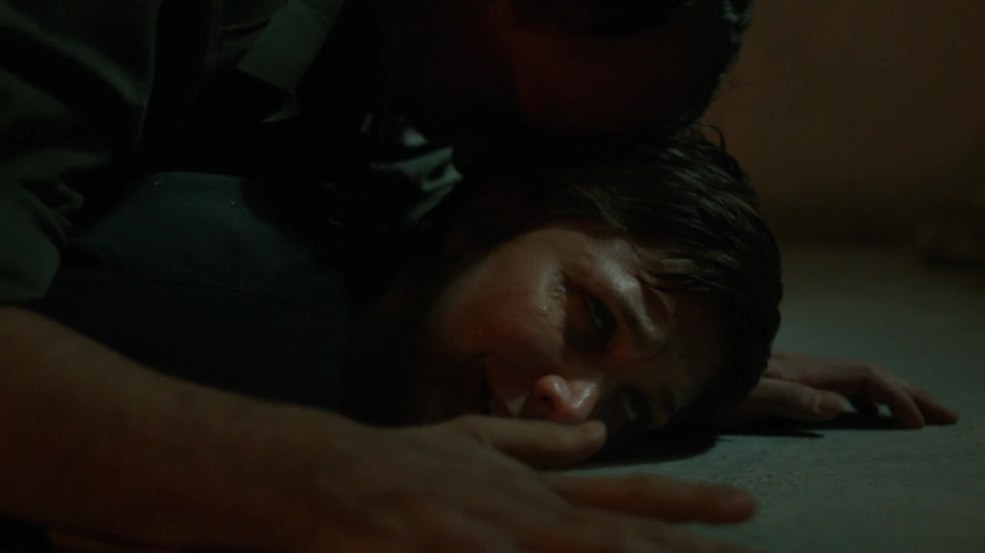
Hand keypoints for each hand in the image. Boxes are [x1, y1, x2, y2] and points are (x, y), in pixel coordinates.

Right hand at [297, 416, 758, 552]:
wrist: (328, 480)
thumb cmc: (398, 465)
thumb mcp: (471, 442)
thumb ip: (537, 442)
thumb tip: (596, 433)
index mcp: (536, 493)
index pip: (628, 498)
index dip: (690, 505)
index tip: (746, 507)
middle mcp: (531, 520)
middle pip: (628, 538)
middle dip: (693, 549)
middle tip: (754, 550)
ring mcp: (500, 545)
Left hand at [719, 352, 958, 428]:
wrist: (673, 377)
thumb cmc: (706, 392)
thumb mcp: (745, 399)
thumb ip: (789, 398)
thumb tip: (837, 404)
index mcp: (801, 369)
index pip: (863, 377)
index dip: (896, 397)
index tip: (919, 423)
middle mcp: (803, 365)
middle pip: (869, 373)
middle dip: (911, 393)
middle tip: (949, 415)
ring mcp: (796, 370)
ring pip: (856, 378)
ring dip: (892, 394)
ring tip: (920, 416)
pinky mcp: (786, 378)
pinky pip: (838, 384)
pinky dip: (865, 397)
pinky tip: (866, 412)